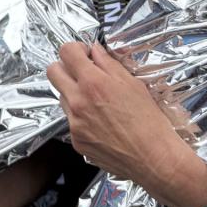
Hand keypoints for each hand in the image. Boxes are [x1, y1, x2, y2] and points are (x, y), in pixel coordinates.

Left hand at [47, 42, 206, 206]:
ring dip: (74, 93)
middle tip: (83, 73)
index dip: (76, 49)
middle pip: (52, 71)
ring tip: (98, 102)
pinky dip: (81, 117)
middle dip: (65, 67)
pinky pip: (71, 120)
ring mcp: (74, 123)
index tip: (86, 55)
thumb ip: (108, 63)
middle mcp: (77, 102)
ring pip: (62, 96)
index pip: (66, 52)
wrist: (153, 158)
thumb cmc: (148, 121)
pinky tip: (102, 122)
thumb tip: (94, 50)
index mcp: (92, 83)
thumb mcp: (132, 83)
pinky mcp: (76, 141)